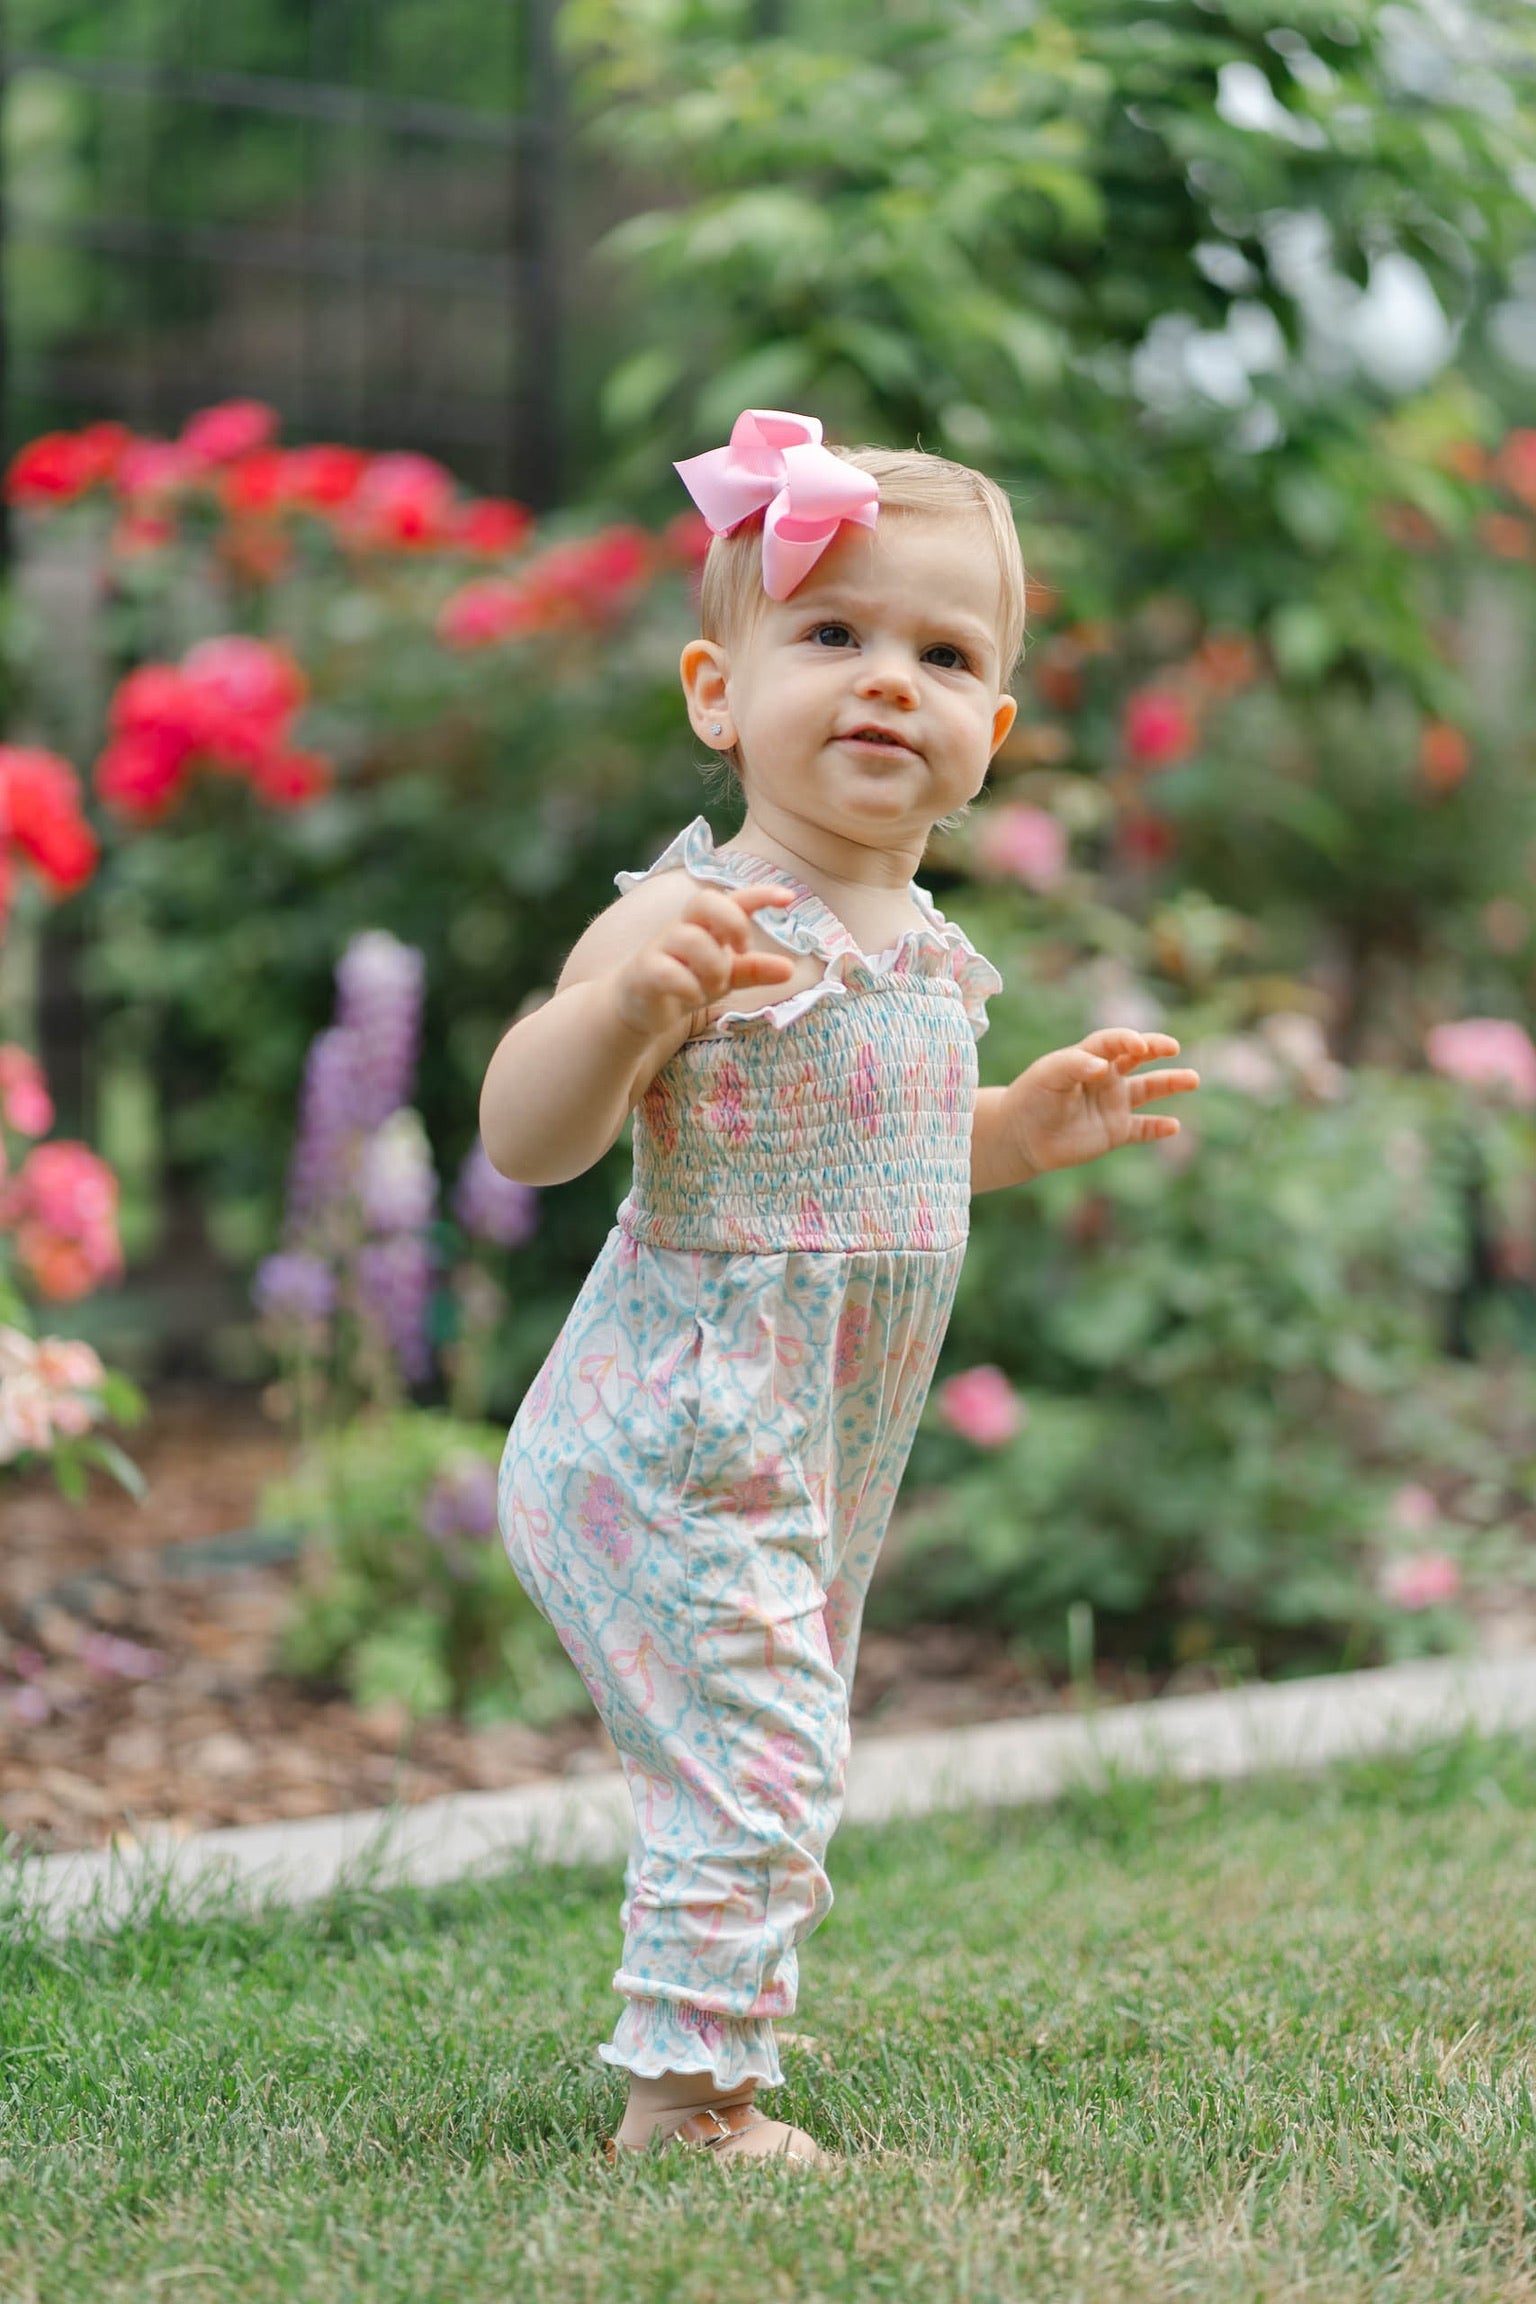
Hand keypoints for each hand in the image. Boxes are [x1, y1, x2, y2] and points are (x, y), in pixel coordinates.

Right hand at [614, 883, 796, 1040]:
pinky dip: (688, 987)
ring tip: (714, 986)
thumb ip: (753, 969)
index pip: (733, 899)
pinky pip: (667, 971)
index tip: (788, 898)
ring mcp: (660, 947)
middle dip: (732, 923)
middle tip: (742, 951)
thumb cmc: (684, 981)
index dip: (760, 894)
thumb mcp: (725, 975)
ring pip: (690, 939)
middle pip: (705, 901)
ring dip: (713, 966)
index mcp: (705, 924)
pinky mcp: (643, 972)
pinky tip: (693, 998)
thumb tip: (789, 969)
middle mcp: (682, 927)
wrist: (637, 1008)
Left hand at [1000, 1027, 1199, 1177]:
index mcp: (1088, 1058)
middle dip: (1156, 1048)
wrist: (1020, 1136)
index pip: (1114, 1042)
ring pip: (1148, 1090)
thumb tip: (1103, 1067)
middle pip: (1138, 1058)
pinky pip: (1142, 1129)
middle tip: (1173, 1047)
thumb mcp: (1048, 1076)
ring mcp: (1112, 1104)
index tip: (1140, 1045)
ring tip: (1193, 1078)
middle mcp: (1105, 1078)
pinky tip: (1173, 1126)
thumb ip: (1074, 1066)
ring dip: (1170, 1083)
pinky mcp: (1114, 1131)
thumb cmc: (1031, 1098)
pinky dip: (1158, 1128)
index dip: (1128, 1040)